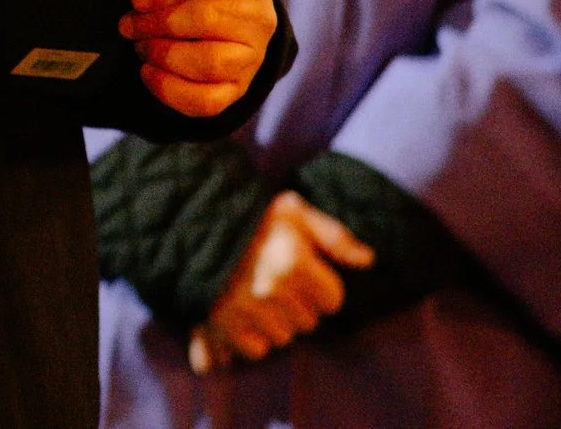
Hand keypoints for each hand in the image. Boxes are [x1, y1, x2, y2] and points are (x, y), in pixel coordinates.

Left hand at [123, 0, 276, 116]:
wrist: (229, 15)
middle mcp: (261, 19)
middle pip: (206, 20)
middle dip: (157, 23)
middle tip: (128, 24)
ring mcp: (253, 58)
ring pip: (209, 62)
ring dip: (163, 54)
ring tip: (140, 45)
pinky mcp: (239, 89)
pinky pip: (206, 100)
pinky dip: (169, 88)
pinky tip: (147, 71)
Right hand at [189, 191, 374, 372]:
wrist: (191, 222)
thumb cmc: (251, 217)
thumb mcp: (295, 211)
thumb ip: (334, 235)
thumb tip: (369, 260)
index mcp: (293, 263)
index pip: (333, 300)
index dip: (322, 285)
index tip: (303, 269)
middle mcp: (270, 291)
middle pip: (308, 322)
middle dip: (298, 305)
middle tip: (276, 279)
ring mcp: (244, 311)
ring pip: (283, 338)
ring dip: (275, 323)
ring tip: (257, 296)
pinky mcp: (220, 325)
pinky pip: (254, 350)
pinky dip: (251, 338)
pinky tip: (243, 316)